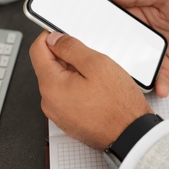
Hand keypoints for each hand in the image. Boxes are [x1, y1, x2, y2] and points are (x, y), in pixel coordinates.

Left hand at [29, 31, 152, 150]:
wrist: (131, 135)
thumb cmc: (118, 105)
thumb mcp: (97, 64)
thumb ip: (71, 47)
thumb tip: (54, 39)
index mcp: (51, 85)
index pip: (37, 50)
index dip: (49, 37)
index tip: (61, 33)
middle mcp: (49, 101)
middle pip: (48, 66)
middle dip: (66, 56)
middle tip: (90, 58)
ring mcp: (58, 113)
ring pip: (59, 81)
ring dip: (73, 73)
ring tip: (97, 77)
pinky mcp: (68, 121)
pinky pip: (66, 96)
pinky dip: (77, 87)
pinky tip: (96, 90)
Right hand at [104, 0, 168, 97]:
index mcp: (137, 14)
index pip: (112, 21)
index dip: (99, 26)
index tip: (87, 33)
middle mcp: (140, 35)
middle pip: (119, 46)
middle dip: (110, 55)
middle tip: (99, 62)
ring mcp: (152, 52)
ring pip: (133, 65)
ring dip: (129, 73)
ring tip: (124, 81)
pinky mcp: (165, 66)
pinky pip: (157, 77)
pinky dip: (157, 85)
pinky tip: (159, 89)